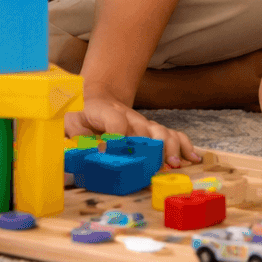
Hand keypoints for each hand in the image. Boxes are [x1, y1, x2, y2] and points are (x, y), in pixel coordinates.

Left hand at [65, 90, 200, 167]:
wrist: (99, 96)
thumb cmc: (82, 113)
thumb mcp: (69, 120)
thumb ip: (73, 134)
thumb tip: (78, 152)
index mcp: (103, 111)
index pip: (115, 120)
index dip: (117, 136)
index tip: (114, 153)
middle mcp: (128, 116)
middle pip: (143, 129)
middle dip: (150, 147)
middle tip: (155, 166)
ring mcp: (143, 123)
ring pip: (161, 132)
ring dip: (169, 148)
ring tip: (172, 164)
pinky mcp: (153, 130)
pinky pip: (173, 134)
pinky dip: (184, 145)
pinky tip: (192, 158)